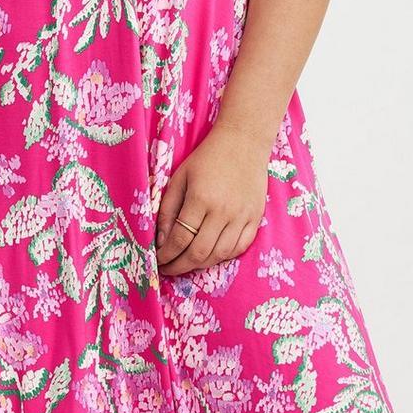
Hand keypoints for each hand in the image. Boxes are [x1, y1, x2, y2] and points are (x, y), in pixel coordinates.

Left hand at [154, 122, 270, 275]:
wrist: (243, 142)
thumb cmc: (206, 158)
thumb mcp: (180, 177)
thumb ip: (167, 209)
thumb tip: (160, 240)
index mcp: (200, 199)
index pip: (179, 239)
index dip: (166, 255)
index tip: (157, 260)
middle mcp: (222, 211)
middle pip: (199, 252)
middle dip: (180, 266)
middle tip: (168, 269)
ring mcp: (242, 217)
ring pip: (220, 254)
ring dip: (200, 265)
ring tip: (186, 264)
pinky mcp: (255, 218)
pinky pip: (240, 248)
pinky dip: (223, 256)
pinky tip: (211, 255)